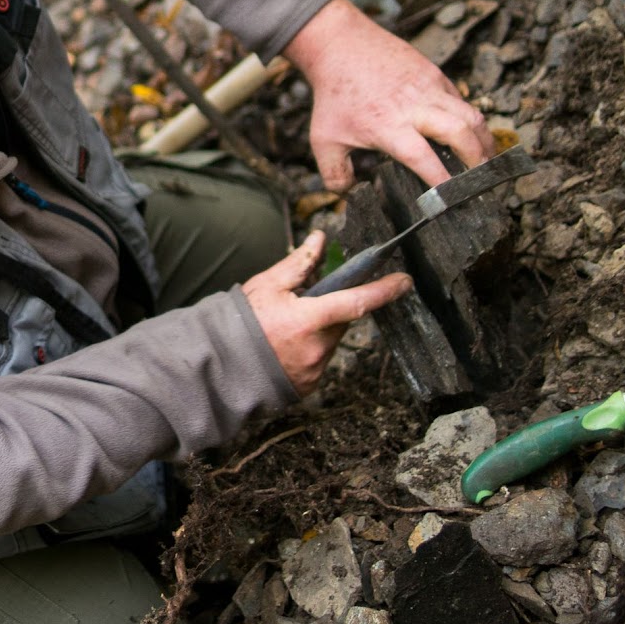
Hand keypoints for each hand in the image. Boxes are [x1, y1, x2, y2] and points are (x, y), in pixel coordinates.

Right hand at [243, 232, 412, 395]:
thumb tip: (320, 239)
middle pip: (341, 322)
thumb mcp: (268, 285)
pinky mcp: (309, 384)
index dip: (383, 290)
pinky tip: (285, 348)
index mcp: (308, 319)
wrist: (221, 364)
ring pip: (330, 342)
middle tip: (303, 306)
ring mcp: (314, 369)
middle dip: (330, 310)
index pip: (356, 301)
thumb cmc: (241, 322)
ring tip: (286, 329)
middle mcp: (317, 347)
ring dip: (318, 331)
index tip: (403, 282)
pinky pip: (319, 361)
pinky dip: (309, 351)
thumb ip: (299, 263)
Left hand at [282, 0, 496, 191]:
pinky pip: (461, 100)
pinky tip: (468, 136)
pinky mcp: (436, 74)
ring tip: (486, 162)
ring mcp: (429, 88)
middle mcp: (415, 107)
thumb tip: (349, 196)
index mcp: (389, 127)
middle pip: (461, 133)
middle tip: (482, 183)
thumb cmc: (334, 95)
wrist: (341, 46)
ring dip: (484, 141)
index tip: (451, 201)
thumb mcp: (324, 139)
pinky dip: (470, 120)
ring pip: (471, 115)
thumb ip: (335, 173)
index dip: (442, 182)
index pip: (425, 159)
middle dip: (478, 161)